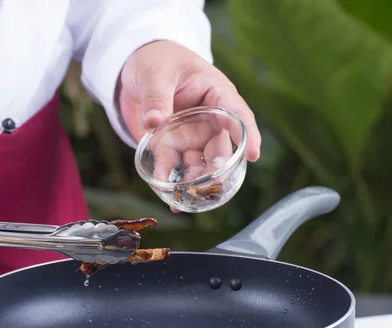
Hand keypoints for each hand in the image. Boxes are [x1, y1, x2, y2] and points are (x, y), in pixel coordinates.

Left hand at [119, 40, 260, 209]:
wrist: (137, 68)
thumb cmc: (158, 61)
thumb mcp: (156, 74)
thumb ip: (156, 97)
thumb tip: (153, 122)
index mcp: (216, 93)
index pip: (236, 113)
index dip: (247, 134)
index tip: (253, 155)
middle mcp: (209, 119)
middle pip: (220, 146)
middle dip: (219, 167)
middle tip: (214, 182)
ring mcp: (192, 135)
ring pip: (200, 163)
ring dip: (197, 181)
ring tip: (189, 198)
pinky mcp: (173, 146)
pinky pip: (175, 166)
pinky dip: (172, 182)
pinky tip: (170, 201)